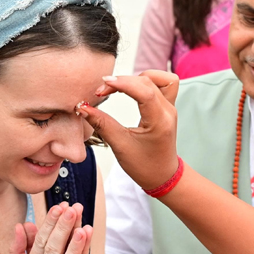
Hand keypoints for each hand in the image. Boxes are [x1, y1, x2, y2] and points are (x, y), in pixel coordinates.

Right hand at [78, 71, 180, 189]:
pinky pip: (163, 83)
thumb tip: (83, 107)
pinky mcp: (168, 107)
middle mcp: (168, 111)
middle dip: (123, 81)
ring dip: (138, 77)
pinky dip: (147, 81)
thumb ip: (102, 124)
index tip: (103, 84)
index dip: (123, 83)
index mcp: (159, 122)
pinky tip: (132, 88)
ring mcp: (170, 108)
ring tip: (120, 87)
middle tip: (102, 91)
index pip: (145, 91)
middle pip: (148, 81)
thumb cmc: (144, 165)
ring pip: (160, 78)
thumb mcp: (120, 146)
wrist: (162, 176)